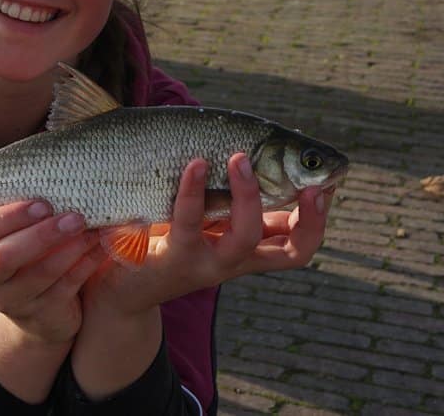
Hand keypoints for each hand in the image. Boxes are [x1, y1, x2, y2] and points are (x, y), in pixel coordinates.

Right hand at [0, 200, 104, 343]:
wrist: (38, 309)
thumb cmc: (28, 253)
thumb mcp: (16, 232)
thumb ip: (23, 209)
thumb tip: (55, 170)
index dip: (11, 217)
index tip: (44, 204)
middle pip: (4, 257)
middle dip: (41, 235)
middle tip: (75, 218)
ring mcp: (10, 301)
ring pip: (38, 275)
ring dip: (69, 250)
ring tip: (93, 231)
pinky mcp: (39, 315)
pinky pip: (64, 290)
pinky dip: (84, 266)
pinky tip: (99, 248)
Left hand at [81, 153, 330, 317]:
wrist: (118, 291)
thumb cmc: (163, 243)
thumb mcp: (205, 221)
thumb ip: (230, 200)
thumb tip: (252, 152)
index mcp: (248, 250)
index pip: (300, 243)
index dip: (320, 218)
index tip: (324, 183)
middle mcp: (234, 261)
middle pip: (293, 252)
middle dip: (310, 217)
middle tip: (311, 182)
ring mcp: (205, 263)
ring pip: (244, 237)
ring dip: (249, 195)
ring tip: (240, 158)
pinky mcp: (171, 259)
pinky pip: (187, 224)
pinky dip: (192, 191)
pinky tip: (194, 165)